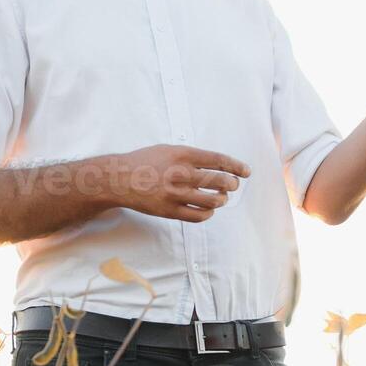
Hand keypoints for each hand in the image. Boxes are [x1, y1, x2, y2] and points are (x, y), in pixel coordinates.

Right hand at [112, 145, 249, 222]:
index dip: (236, 166)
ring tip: (221, 197)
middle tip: (233, 185)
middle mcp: (180, 174)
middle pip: (220, 182)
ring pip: (213, 201)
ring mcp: (175, 194)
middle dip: (232, 184)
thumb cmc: (145, 162)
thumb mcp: (169, 149)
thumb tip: (219, 164)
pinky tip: (208, 209)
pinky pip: (198, 216)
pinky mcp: (170, 211)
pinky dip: (209, 213)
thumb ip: (192, 156)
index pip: (219, 160)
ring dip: (222, 200)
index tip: (246, 171)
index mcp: (182, 154)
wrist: (119, 179)